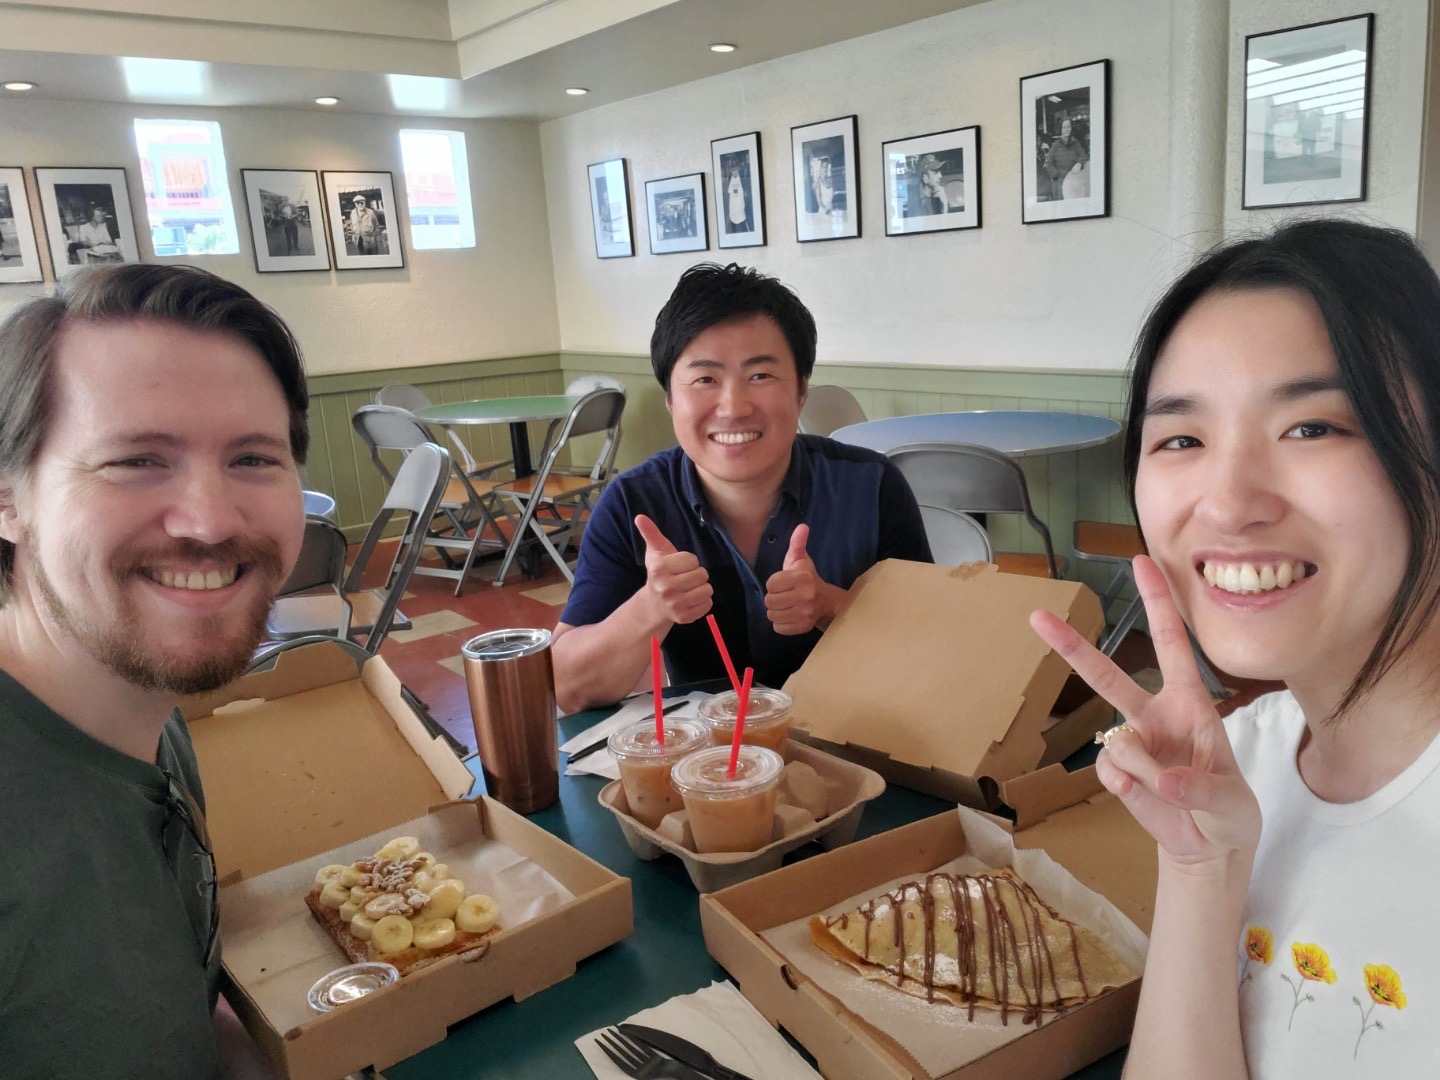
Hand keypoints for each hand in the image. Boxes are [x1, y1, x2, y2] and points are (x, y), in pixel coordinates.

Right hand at [635, 514, 711, 626]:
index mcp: (659, 569)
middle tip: (684, 578)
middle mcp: (666, 588)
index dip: (688, 562)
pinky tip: (690, 600)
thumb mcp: (655, 552)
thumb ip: (651, 533)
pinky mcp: (684, 618)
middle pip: (702, 575)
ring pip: (707, 590)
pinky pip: (708, 604)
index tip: (678, 567)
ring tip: (688, 589)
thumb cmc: (659, 572)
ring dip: (701, 588)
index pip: (693, 560)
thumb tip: (639, 516)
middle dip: (696, 574)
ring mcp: (675, 605)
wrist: (654, 603)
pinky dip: (703, 601)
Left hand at [764, 524, 834, 634]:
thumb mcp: (801, 559)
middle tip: (784, 594)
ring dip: (776, 611)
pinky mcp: (803, 627)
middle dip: (774, 597)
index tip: (783, 583)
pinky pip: (778, 628)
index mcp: (802, 578)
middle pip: (769, 601)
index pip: (770, 584)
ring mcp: (805, 614)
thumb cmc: (807, 578)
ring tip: (786, 605)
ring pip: (772, 615)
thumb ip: (797, 543)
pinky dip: (781, 623)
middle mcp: (805, 597)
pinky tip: (790, 614)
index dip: (774, 583)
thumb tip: (802, 526)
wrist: (826, 601)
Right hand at [1028, 555, 1260, 868]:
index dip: (1158, 602)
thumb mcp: (1228, 801)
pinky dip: (1127, 788)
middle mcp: (1154, 715)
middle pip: (1108, 675)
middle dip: (1072, 647)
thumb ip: (1196, 787)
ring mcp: (1133, 744)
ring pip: (1113, 739)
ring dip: (1141, 769)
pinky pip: (1108, 772)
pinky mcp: (1116, 773)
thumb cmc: (1228, 810)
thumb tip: (1159, 778)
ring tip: (1168, 790)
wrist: (1209, 846)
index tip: (1140, 562)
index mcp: (1190, 702)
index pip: (1173, 644)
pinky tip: (1144, 796)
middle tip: (1038, 617)